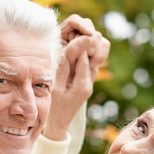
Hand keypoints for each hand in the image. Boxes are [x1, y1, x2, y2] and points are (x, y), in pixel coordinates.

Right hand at [45, 15, 110, 140]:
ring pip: (99, 54)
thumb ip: (63, 67)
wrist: (59, 124)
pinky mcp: (88, 79)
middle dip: (86, 40)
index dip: (78, 41)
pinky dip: (87, 50)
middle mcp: (90, 81)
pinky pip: (93, 60)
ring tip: (75, 38)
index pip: (84, 56)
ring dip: (88, 44)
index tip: (71, 30)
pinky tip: (77, 48)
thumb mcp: (55, 87)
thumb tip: (70, 47)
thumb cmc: (53, 108)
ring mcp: (91, 80)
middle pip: (96, 52)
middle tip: (74, 32)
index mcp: (82, 84)